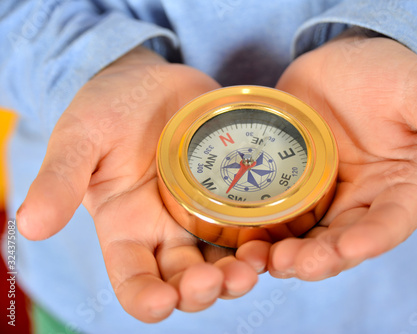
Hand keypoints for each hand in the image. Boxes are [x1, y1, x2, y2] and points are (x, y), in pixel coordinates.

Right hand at [16, 47, 257, 321]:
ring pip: (223, 261)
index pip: (133, 280)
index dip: (146, 299)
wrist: (152, 82)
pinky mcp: (231, 195)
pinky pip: (250, 226)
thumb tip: (29, 224)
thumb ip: (60, 179)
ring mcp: (203, 215)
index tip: (162, 303)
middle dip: (202, 289)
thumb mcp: (81, 139)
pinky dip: (262, 238)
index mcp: (126, 229)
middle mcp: (166, 232)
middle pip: (186, 280)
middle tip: (220, 280)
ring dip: (239, 272)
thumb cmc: (109, 109)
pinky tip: (273, 239)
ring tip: (253, 265)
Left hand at [237, 30, 416, 279]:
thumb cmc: (384, 72)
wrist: (336, 63)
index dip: (373, 239)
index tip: (349, 247)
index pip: (391, 222)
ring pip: (310, 240)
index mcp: (399, 187)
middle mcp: (363, 202)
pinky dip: (266, 236)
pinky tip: (248, 243)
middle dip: (322, 258)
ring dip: (290, 257)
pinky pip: (281, 221)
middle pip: (344, 242)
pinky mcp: (294, 191)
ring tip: (267, 260)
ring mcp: (325, 199)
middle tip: (294, 264)